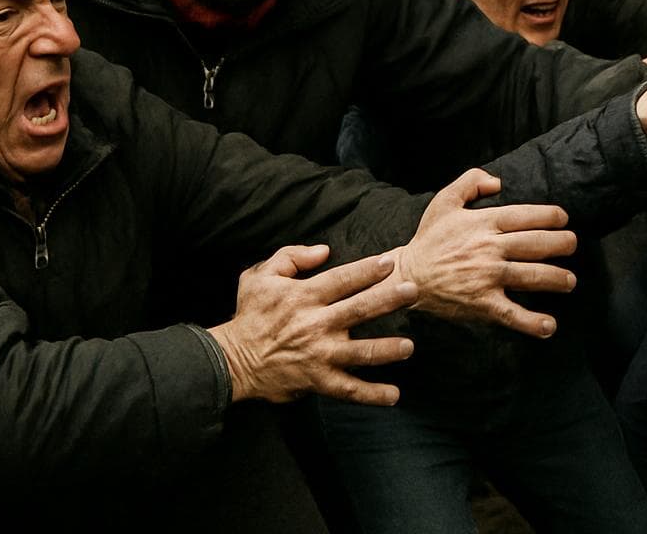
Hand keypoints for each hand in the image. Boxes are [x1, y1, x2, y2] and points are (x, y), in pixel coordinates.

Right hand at [208, 245, 417, 404]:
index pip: (341, 279)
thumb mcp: (260, 276)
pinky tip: (394, 396)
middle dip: (388, 300)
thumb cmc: (251, 315)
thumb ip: (291, 256)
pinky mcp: (317, 380)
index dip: (366, 270)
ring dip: (386, 350)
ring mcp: (318, 354)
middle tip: (413, 291)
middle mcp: (315, 324)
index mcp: (303, 296)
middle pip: (358, 309)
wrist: (232, 360)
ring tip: (409, 347)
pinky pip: (347, 390)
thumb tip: (324, 250)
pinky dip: (371, 395)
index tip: (390, 262)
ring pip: (358, 352)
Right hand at [396, 168, 577, 338]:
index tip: (564, 219)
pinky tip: (550, 326)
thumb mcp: (445, 200)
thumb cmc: (429, 238)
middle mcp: (490, 249)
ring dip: (557, 279)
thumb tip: (499, 181)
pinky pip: (512, 314)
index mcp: (483, 223)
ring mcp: (487, 277)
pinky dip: (533, 322)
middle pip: (537, 244)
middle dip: (562, 244)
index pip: (526, 216)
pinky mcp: (482, 303)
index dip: (551, 216)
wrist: (408, 276)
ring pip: (532, 276)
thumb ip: (471, 181)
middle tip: (573, 245)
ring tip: (570, 281)